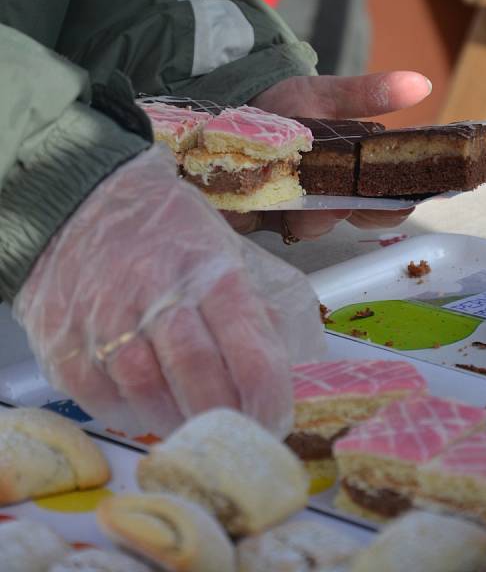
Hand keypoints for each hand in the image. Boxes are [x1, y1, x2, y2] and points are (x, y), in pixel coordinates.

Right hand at [14, 146, 324, 437]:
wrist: (79, 203)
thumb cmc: (160, 228)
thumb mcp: (218, 246)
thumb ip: (246, 305)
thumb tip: (272, 366)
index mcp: (207, 270)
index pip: (249, 351)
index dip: (269, 399)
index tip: (274, 419)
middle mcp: (155, 294)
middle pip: (199, 378)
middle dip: (225, 416)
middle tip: (235, 430)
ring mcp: (104, 320)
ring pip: (149, 395)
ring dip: (178, 419)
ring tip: (191, 418)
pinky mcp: (64, 344)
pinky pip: (103, 400)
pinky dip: (131, 412)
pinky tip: (146, 402)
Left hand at [240, 71, 431, 238]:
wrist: (242, 100)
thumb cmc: (293, 104)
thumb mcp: (331, 95)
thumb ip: (369, 95)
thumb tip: (420, 83)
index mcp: (344, 185)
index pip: (377, 210)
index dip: (388, 209)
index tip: (394, 200)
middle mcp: (316, 205)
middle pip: (332, 224)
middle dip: (333, 215)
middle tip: (336, 204)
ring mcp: (280, 211)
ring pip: (293, 228)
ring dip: (294, 216)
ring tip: (290, 196)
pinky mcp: (243, 212)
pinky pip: (245, 221)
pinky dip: (244, 211)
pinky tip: (242, 200)